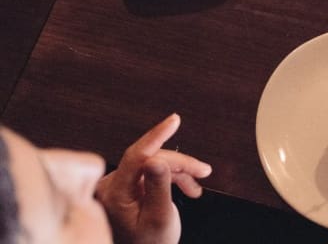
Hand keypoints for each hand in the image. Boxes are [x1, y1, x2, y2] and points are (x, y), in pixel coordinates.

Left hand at [95, 114, 211, 243]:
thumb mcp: (160, 217)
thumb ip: (158, 187)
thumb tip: (157, 159)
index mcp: (116, 194)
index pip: (137, 155)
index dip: (157, 135)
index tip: (174, 121)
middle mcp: (113, 186)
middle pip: (151, 159)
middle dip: (179, 164)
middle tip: (202, 171)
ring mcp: (119, 186)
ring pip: (155, 164)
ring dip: (179, 171)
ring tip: (196, 184)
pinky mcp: (127, 188)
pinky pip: (152, 172)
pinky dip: (172, 177)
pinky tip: (186, 186)